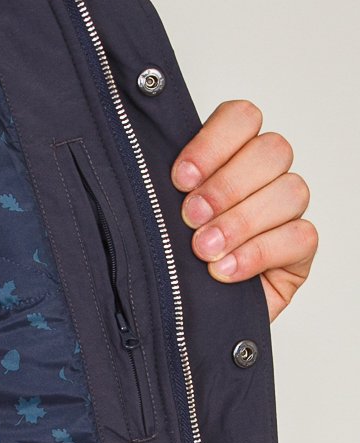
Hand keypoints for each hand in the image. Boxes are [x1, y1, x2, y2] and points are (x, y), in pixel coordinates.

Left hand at [170, 99, 316, 320]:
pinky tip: (225, 270)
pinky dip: (259, 252)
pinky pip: (300, 236)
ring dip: (242, 220)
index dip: (214, 143)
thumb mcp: (155, 222)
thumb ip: (159, 190)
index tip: (180, 179)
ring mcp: (284, 214)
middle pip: (272, 150)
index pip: (242, 118)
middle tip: (191, 218)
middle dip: (227, 186)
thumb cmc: (166, 267)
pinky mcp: (298, 251)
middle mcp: (262, 178)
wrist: (178, 324)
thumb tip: (142, 168)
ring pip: (291, 190)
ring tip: (205, 250)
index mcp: (227, 157)